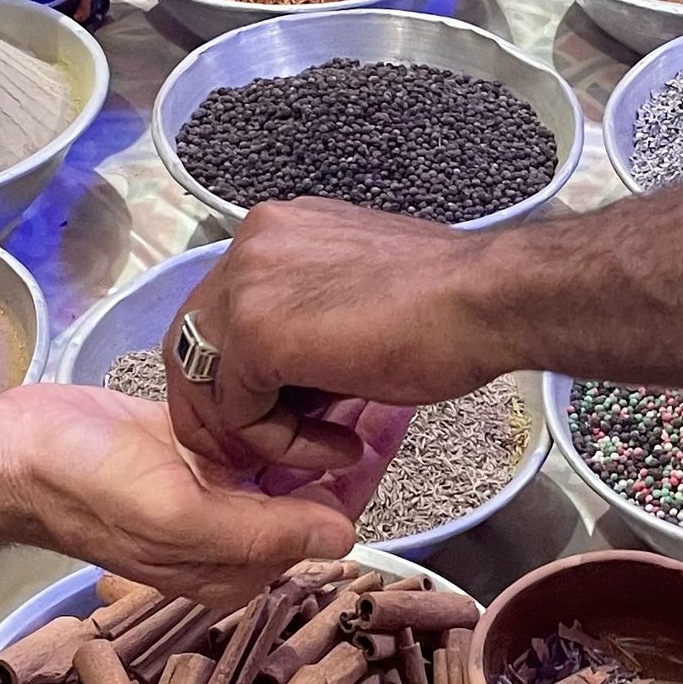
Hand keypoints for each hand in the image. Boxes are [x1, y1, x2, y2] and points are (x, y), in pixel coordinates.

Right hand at [0, 384, 366, 605]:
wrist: (14, 450)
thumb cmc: (89, 488)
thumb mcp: (179, 516)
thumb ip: (262, 531)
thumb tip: (344, 537)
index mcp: (232, 569)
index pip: (320, 532)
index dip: (357, 484)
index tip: (388, 428)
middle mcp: (229, 535)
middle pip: (311, 495)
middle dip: (350, 450)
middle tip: (384, 389)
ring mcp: (212, 491)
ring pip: (287, 460)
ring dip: (321, 421)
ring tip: (358, 373)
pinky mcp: (194, 449)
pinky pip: (254, 433)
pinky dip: (282, 407)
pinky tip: (307, 371)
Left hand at [163, 199, 497, 469]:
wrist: (488, 300)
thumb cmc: (448, 304)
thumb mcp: (354, 300)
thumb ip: (308, 320)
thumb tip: (289, 380)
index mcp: (275, 230)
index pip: (218, 310)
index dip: (235, 375)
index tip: (273, 419)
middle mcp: (250, 243)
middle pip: (193, 342)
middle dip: (220, 410)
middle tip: (264, 453)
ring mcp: (247, 282)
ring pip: (208, 379)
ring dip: (257, 431)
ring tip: (319, 451)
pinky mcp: (256, 330)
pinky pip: (238, 408)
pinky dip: (279, 441)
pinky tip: (339, 444)